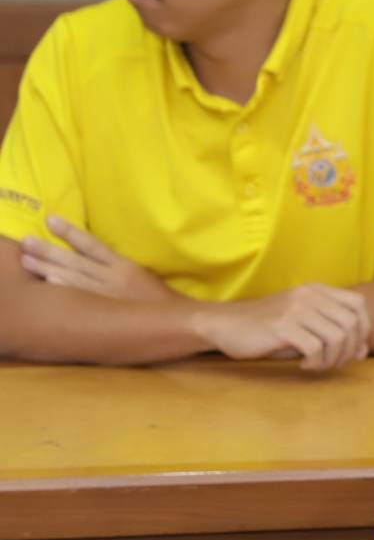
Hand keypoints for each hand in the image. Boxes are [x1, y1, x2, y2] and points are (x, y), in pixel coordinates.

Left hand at [19, 215, 180, 301]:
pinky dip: (65, 286)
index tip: (51, 220)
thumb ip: (121, 270)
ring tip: (26, 259)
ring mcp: (108, 293)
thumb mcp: (143, 278)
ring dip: (47, 267)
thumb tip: (98, 262)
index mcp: (124, 266)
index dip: (70, 232)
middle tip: (26, 241)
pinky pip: (83, 295)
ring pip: (73, 277)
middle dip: (49, 250)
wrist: (181, 319)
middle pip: (75, 260)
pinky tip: (48, 280)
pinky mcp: (108, 308)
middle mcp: (113, 277)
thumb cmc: (163, 302)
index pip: (92, 244)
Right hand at [193, 284, 371, 372]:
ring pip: (337, 337)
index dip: (363, 328)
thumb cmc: (268, 329)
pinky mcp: (282, 327)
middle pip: (352, 323)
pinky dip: (315, 362)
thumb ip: (334, 336)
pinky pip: (315, 348)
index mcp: (317, 291)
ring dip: (333, 359)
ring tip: (317, 364)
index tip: (352, 347)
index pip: (358, 304)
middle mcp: (309, 296)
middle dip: (350, 350)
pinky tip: (304, 364)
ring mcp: (296, 310)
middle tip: (333, 362)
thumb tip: (364, 352)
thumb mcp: (304, 328)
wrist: (225, 325)